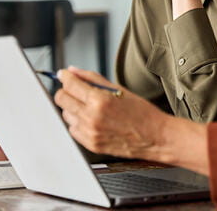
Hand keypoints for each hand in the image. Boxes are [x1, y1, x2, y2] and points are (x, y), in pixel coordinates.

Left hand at [54, 66, 168, 159]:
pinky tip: (92, 119)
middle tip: (75, 89)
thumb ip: (93, 79)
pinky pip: (73, 129)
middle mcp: (92, 118)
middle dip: (66, 91)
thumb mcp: (120, 89)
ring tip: (90, 106)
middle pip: (62, 99)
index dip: (64, 76)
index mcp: (100, 101)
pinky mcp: (90, 144)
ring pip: (66, 114)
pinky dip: (78, 122)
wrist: (155, 137)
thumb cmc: (142, 113)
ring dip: (73, 107)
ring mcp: (90, 133)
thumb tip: (73, 71)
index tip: (64, 74)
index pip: (70, 84)